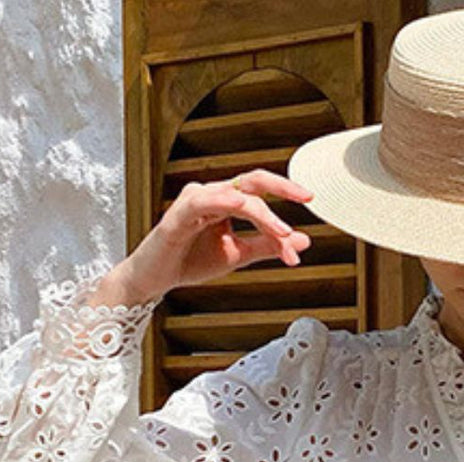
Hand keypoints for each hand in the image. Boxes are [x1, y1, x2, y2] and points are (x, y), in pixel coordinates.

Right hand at [112, 169, 314, 304]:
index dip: (285, 199)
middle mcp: (213, 194)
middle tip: (306, 197)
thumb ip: (267, 245)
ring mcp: (195, 200)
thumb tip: (301, 241)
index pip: (260, 192)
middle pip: (252, 181)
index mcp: (226, 202)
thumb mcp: (237, 255)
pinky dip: (227, 203)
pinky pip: (205, 201)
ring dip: (263, 214)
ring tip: (283, 233)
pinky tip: (242, 207)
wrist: (155, 279)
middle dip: (282, 187)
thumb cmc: (190, 260)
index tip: (308, 210)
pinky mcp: (179, 213)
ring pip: (236, 195)